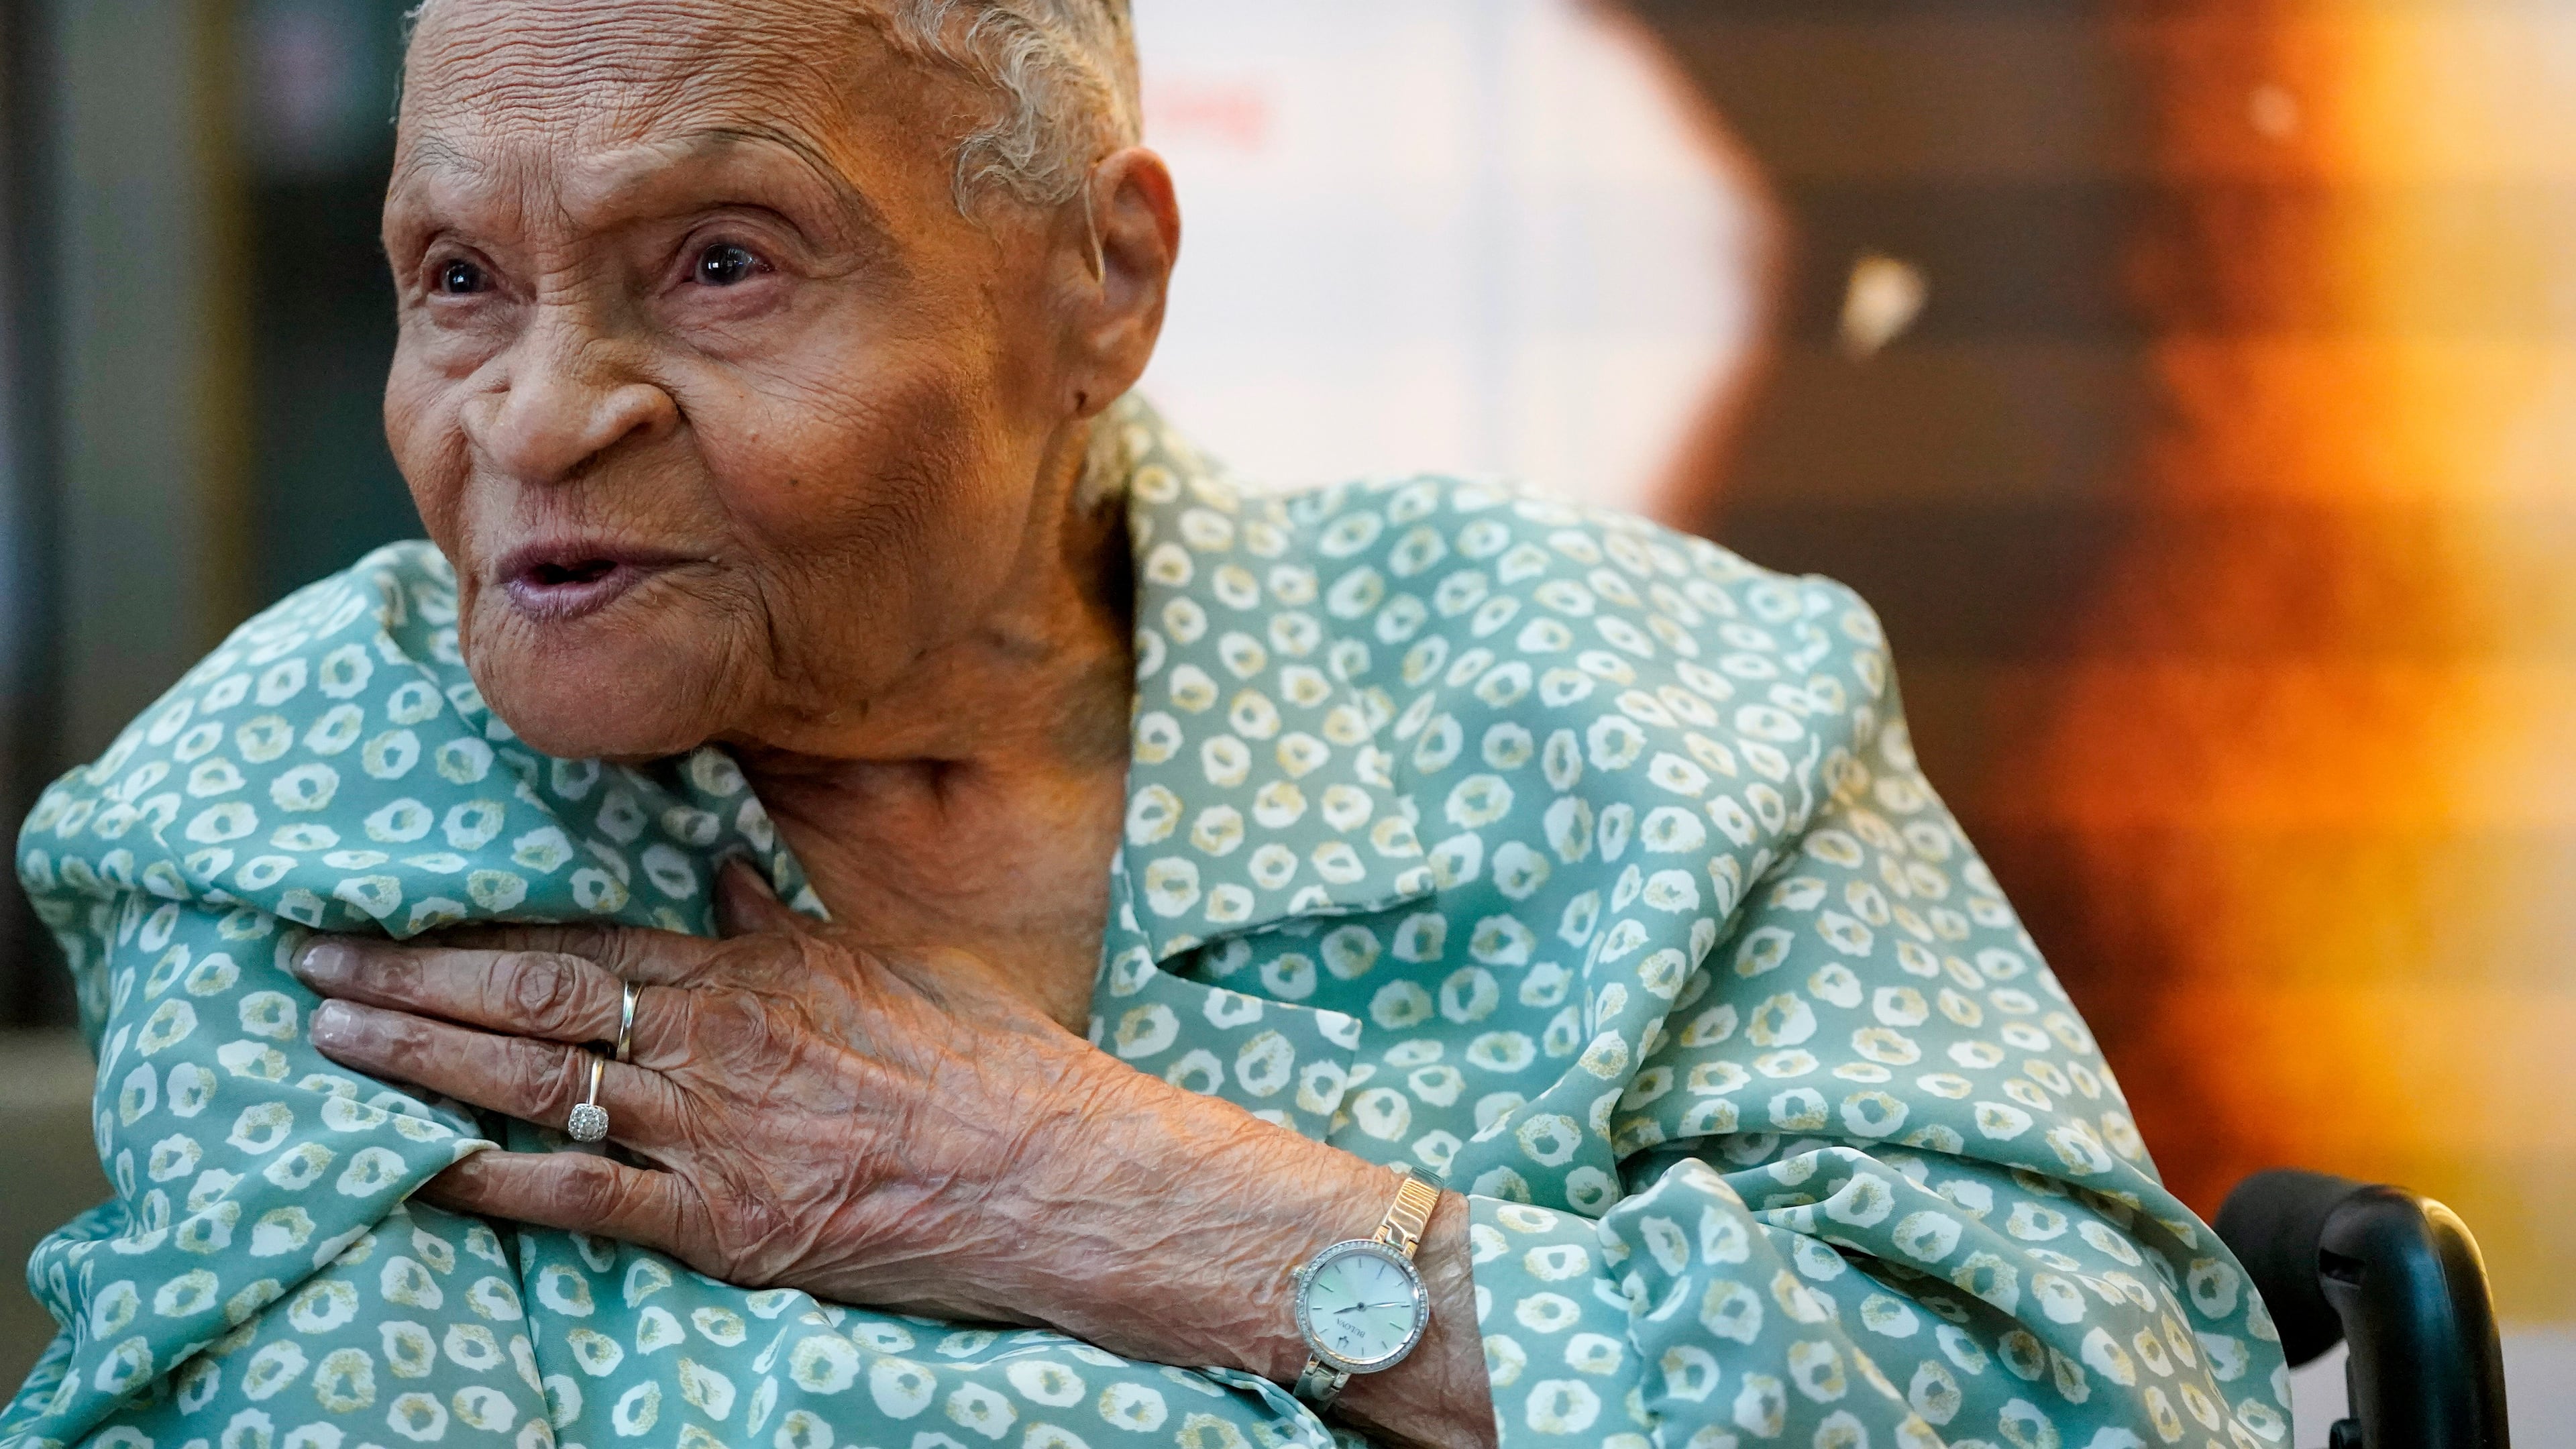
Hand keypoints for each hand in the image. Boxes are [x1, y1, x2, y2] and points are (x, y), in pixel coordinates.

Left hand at [293, 861, 1494, 1445]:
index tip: (392, 913)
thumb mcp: (899, 964)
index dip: (475, 931)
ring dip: (424, 1063)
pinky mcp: (726, 1223)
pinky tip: (424, 1168)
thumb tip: (731, 873)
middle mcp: (715, 1041)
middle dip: (410, 983)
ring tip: (331, 1041)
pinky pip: (590, 1199)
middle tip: (311, 962)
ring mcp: (713, 1133)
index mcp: (755, 973)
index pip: (584, 943)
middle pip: (532, 1003)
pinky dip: (501, 1183)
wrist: (1054, 1167)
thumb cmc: (991, 1063)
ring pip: (538, 1086)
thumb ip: (795, 923)